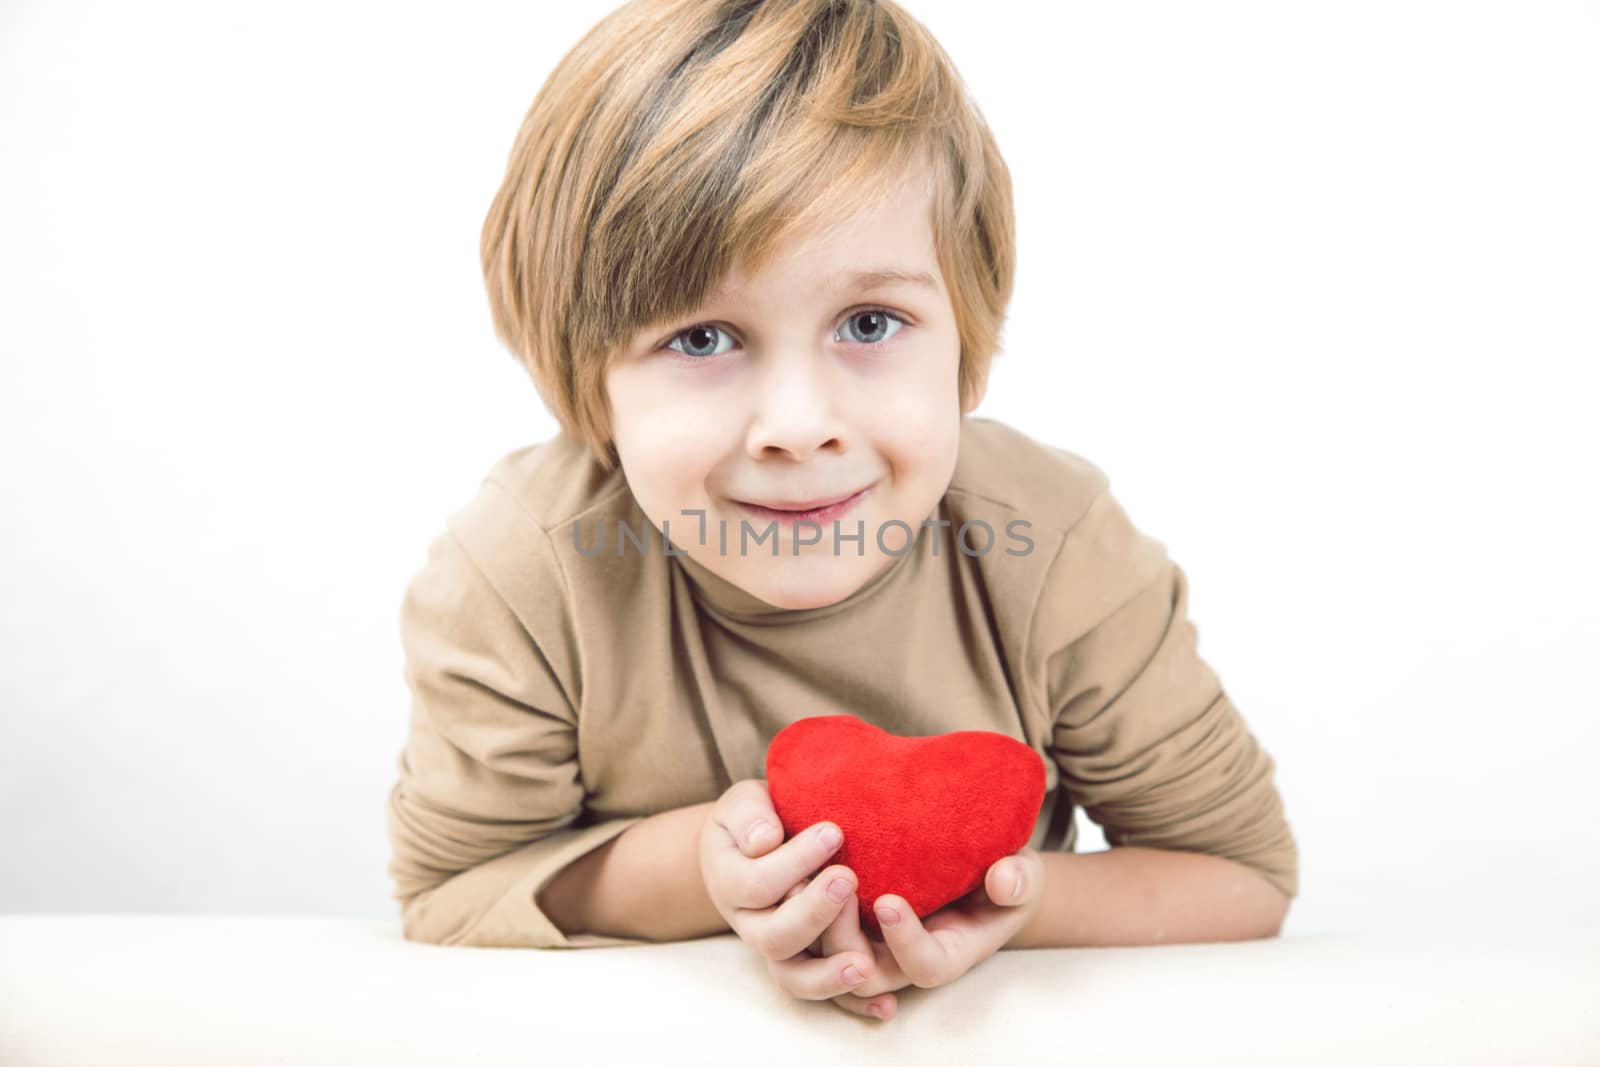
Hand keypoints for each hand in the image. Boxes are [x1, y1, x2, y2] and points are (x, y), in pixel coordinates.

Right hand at [698, 779, 881, 1003]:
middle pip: (774, 938)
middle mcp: (751, 926)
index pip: (757, 884)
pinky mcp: (809, 964)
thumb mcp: (744, 804)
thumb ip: (749, 816)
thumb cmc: (755, 820)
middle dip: (813, 912)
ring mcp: (779, 951)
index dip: (795, 861)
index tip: (833, 831)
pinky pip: (827, 996)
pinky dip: (854, 1004)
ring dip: (829, 974)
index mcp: (729, 884)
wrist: (753, 848)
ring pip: (794, 977)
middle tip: (848, 878)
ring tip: (864, 964)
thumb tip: (765, 840)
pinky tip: (886, 1007)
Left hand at [818, 845, 1047, 1021]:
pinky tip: (786, 875)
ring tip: (800, 876)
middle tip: (834, 880)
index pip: (926, 967)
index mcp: (950, 951)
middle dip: (843, 935)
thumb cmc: (1002, 874)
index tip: (888, 899)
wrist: (978, 869)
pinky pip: (813, 940)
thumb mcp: (1022, 873)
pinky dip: (797, 917)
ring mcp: (873, 946)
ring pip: (829, 962)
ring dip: (812, 927)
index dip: (905, 942)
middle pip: (865, 973)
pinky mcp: (848, 927)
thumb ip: (1019, 880)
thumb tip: (1006, 880)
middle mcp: (905, 959)